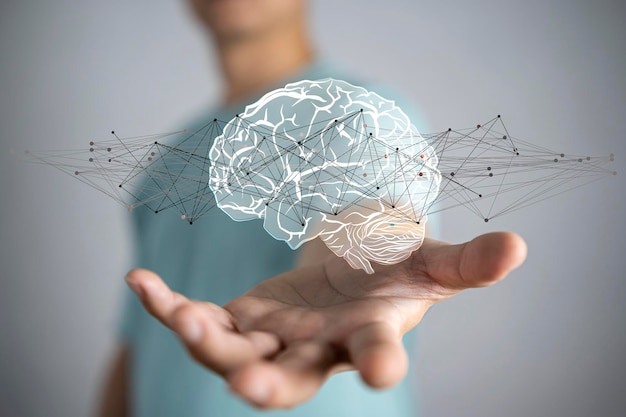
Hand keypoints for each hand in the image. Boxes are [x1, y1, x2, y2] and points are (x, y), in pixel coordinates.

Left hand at [125, 232, 525, 408]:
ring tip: (182, 316)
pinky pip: (201, 317)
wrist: (353, 266)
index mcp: (369, 334)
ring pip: (235, 354)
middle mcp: (319, 350)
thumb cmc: (394, 267)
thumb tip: (519, 249)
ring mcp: (275, 337)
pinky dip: (169, 305)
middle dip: (267, 381)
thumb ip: (467, 261)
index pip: (378, 354)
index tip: (384, 373)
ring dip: (206, 342)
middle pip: (291, 379)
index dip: (381, 363)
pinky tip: (140, 281)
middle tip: (245, 379)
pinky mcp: (243, 317)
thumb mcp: (429, 259)